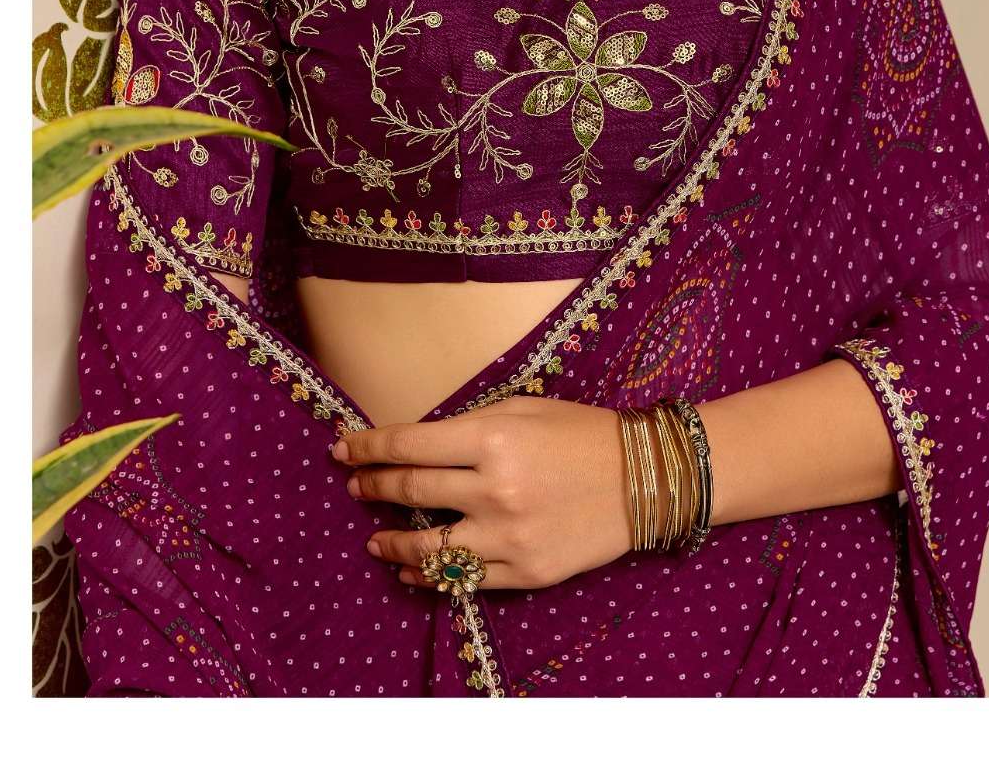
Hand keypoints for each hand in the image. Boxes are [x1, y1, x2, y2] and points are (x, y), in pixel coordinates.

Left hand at [330, 394, 635, 590]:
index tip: (342, 448)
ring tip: (374, 538)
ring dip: (391, 543)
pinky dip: (429, 576)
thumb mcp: (525, 408)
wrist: (646, 480)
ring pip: (428, 549)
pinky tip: (412, 570)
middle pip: (411, 492)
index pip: (410, 445)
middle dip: (373, 487)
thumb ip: (472, 425)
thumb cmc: (582, 433)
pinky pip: (463, 580)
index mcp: (493, 438)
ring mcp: (509, 537)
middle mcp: (495, 489)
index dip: (369, 447)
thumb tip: (419, 444)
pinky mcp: (525, 573)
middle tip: (354, 485)